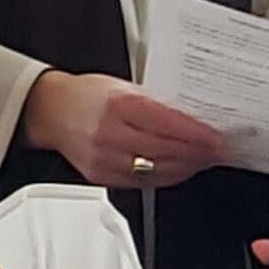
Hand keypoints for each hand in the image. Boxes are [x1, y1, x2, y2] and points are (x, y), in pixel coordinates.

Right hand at [21, 71, 229, 190]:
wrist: (49, 111)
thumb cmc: (86, 94)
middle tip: (218, 152)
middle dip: (198, 154)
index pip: (167, 124)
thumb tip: (192, 118)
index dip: (197, 136)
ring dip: (186, 168)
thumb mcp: (123, 85)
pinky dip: (166, 177)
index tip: (216, 139)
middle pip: (165, 151)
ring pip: (156, 171)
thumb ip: (155, 102)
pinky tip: (179, 170)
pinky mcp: (100, 176)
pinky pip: (142, 183)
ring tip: (204, 161)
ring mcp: (104, 159)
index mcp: (118, 104)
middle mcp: (109, 134)